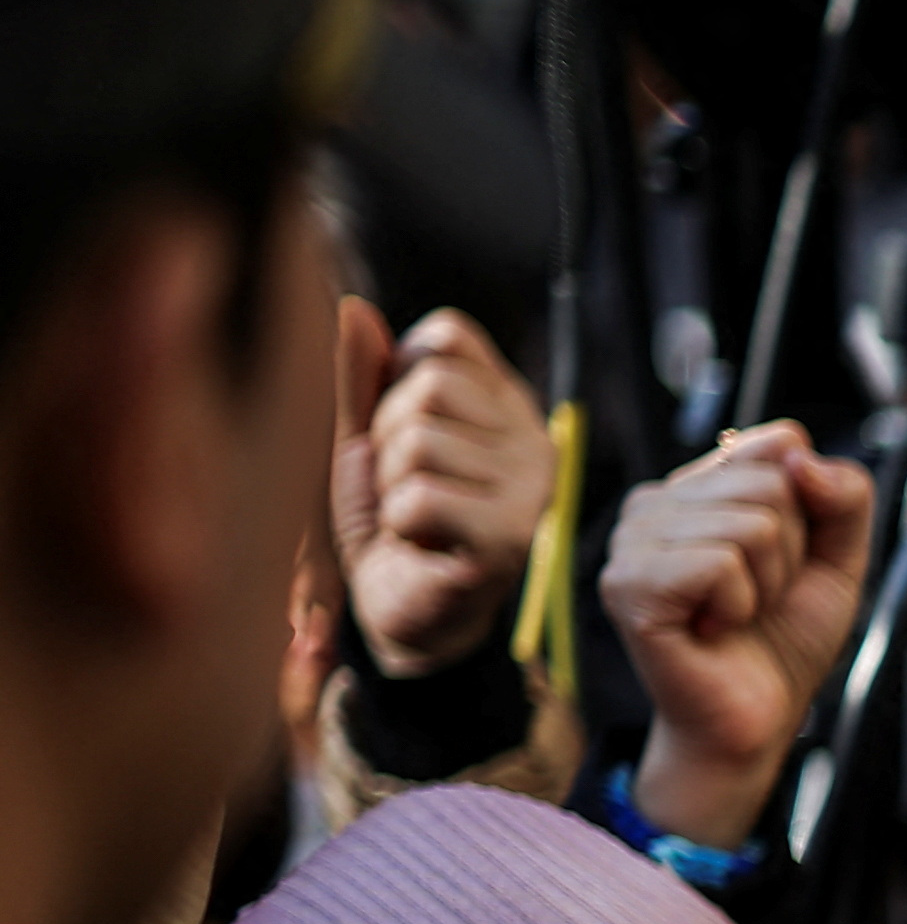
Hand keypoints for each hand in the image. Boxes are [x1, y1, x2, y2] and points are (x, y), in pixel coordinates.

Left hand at [326, 302, 549, 675]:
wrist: (405, 615)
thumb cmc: (392, 524)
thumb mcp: (366, 439)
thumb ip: (362, 377)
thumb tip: (355, 308)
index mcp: (506, 405)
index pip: (444, 339)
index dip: (397, 381)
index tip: (409, 436)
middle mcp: (533, 440)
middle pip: (429, 385)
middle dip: (388, 438)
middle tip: (408, 487)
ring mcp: (531, 492)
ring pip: (419, 442)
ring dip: (392, 486)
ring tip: (415, 520)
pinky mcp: (511, 540)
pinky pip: (420, 497)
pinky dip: (399, 524)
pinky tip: (424, 546)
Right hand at [598, 423, 875, 847]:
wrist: (760, 718)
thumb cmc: (787, 639)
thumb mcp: (839, 559)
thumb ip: (844, 496)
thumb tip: (798, 453)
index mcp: (699, 485)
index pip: (780, 443)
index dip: (810, 510)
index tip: (786, 559)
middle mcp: (656, 501)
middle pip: (771, 483)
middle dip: (791, 553)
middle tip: (760, 598)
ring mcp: (632, 539)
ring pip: (751, 524)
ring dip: (768, 584)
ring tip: (736, 615)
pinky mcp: (627, 583)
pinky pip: (720, 564)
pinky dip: (739, 605)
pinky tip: (713, 628)